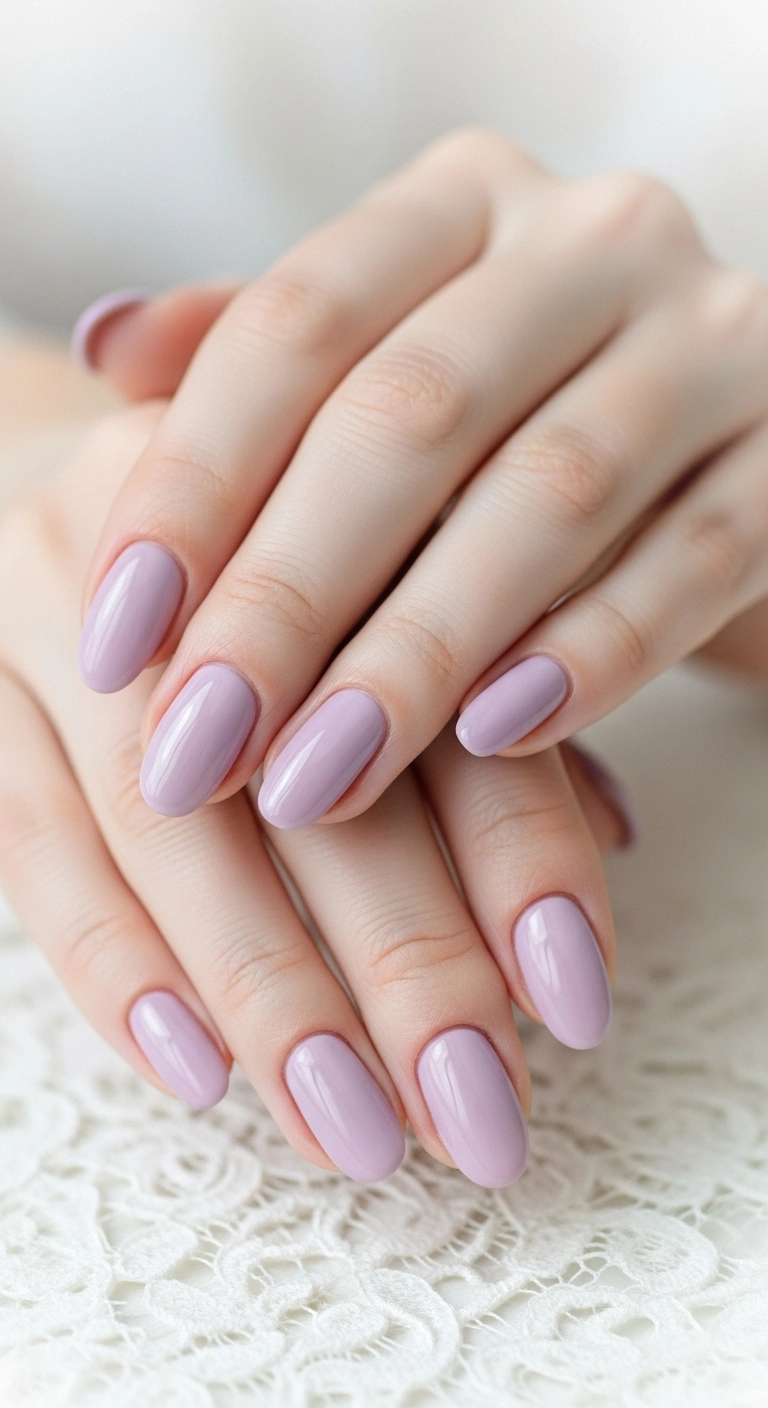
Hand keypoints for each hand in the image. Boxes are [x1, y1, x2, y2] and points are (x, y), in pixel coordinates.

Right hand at [0, 399, 626, 1186]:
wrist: (85, 497)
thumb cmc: (265, 567)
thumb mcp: (392, 599)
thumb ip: (483, 708)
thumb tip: (613, 836)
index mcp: (340, 509)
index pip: (450, 697)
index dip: (521, 852)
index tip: (571, 998)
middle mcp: (203, 556)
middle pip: (315, 773)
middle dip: (408, 960)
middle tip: (475, 1109)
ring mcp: (68, 617)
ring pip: (169, 826)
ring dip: (272, 995)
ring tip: (354, 1129)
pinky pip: (30, 840)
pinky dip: (115, 964)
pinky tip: (196, 1066)